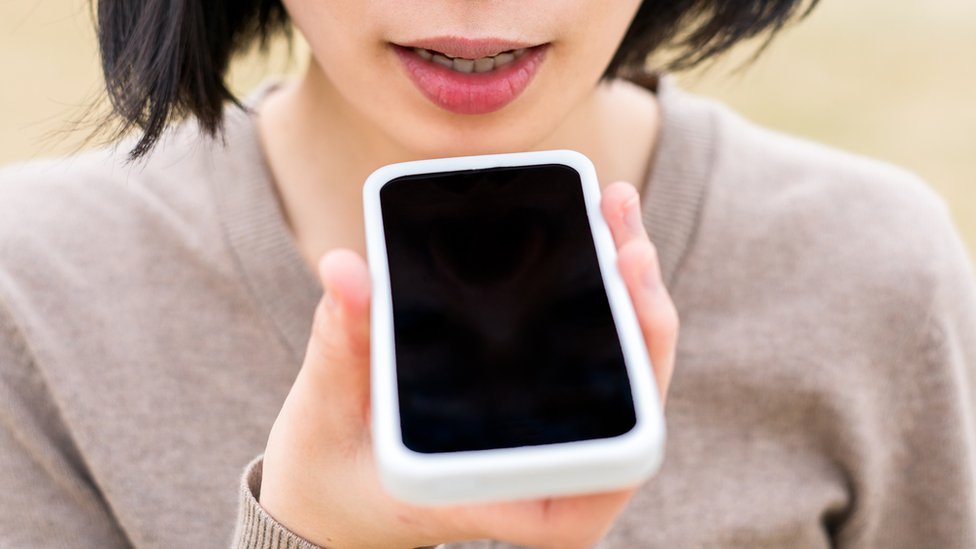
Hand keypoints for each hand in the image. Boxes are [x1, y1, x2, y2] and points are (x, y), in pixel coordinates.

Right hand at [259, 181, 677, 548]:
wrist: (335, 492)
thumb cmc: (337, 472)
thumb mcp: (331, 414)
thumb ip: (343, 346)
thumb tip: (346, 270)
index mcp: (513, 502)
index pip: (611, 464)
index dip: (642, 390)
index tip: (638, 314)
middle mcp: (548, 476)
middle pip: (630, 400)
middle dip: (641, 316)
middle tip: (628, 243)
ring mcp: (551, 439)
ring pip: (620, 370)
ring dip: (626, 291)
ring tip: (616, 211)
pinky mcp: (539, 404)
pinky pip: (589, 351)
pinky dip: (594, 292)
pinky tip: (591, 232)